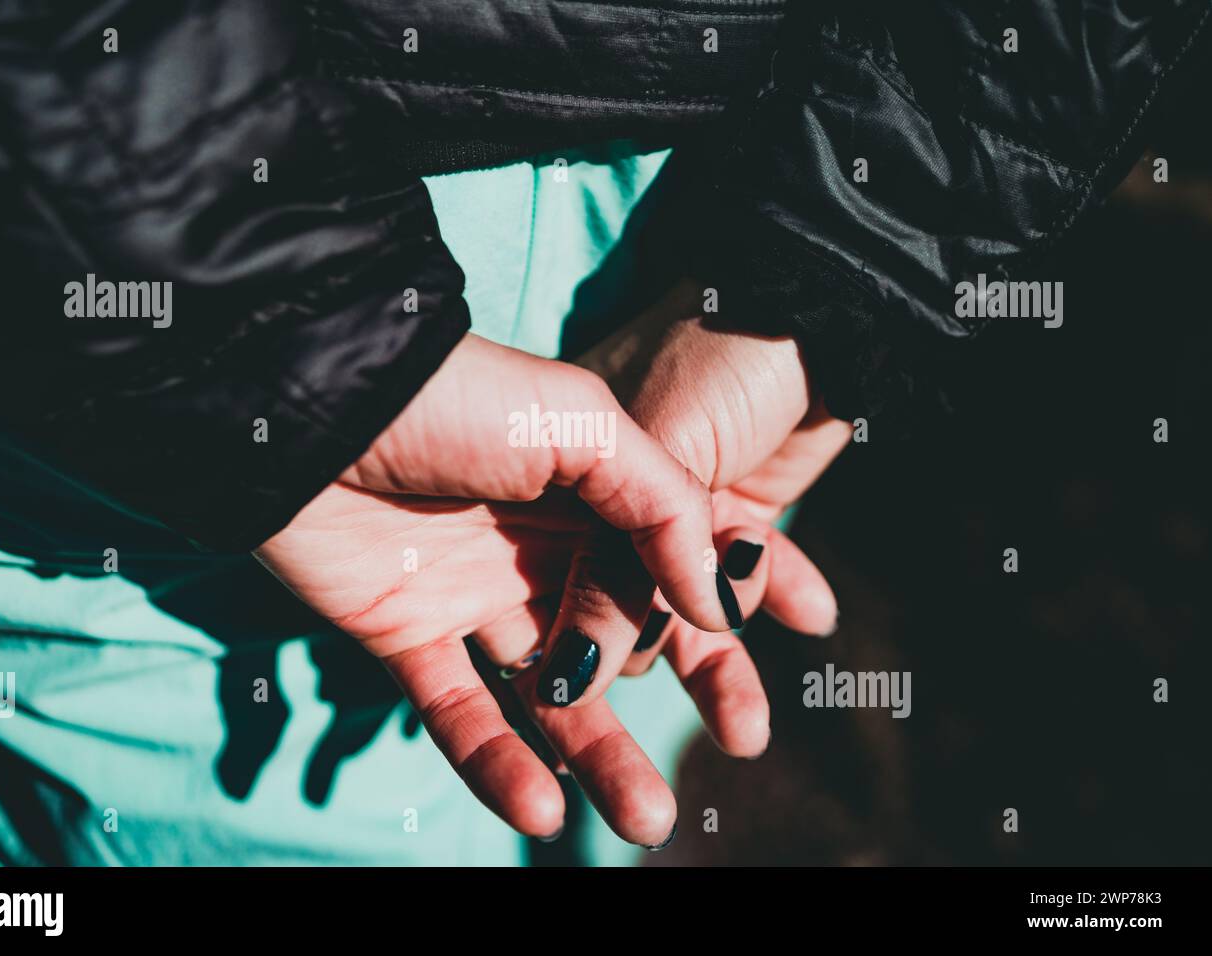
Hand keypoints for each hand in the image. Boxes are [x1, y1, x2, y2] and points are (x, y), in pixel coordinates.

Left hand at [256, 333, 733, 844]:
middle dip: (689, 696)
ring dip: (599, 755)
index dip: (728, 622)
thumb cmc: (454, 398)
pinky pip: (459, 712)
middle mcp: (543, 546)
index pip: (677, 566)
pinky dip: (498, 763)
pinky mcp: (404, 634)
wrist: (307, 406)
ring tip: (645, 819)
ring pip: (551, 691)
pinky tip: (542, 806)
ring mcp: (474, 594)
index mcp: (595, 489)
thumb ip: (665, 505)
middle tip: (737, 752)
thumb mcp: (582, 422)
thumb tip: (723, 605)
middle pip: (628, 637)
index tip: (764, 669)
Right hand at [577, 279, 850, 756]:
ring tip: (747, 732)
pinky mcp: (740, 514)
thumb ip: (612, 572)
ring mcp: (673, 513)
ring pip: (687, 615)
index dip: (564, 664)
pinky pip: (748, 577)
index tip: (571, 730)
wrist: (810, 295)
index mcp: (552, 484)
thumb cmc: (710, 358)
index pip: (545, 595)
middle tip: (645, 797)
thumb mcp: (657, 463)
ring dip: (719, 672)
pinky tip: (812, 618)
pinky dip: (778, 596)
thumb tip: (575, 686)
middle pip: (610, 621)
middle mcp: (600, 506)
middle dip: (631, 693)